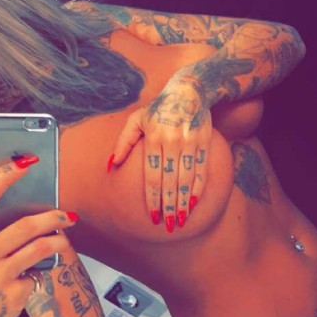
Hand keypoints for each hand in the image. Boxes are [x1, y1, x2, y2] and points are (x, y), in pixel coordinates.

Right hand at [0, 159, 77, 316]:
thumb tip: (29, 206)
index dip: (4, 176)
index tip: (25, 161)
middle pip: (23, 226)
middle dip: (51, 218)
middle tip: (68, 214)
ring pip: (38, 249)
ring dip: (58, 242)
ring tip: (65, 239)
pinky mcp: (14, 293)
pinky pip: (37, 273)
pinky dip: (40, 272)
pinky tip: (33, 277)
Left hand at [109, 73, 211, 231]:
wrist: (189, 90)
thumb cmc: (158, 108)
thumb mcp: (136, 119)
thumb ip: (124, 142)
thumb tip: (111, 165)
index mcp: (153, 137)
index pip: (152, 175)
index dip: (152, 198)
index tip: (152, 217)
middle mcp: (172, 141)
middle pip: (169, 181)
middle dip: (168, 206)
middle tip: (168, 226)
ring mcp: (190, 142)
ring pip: (186, 178)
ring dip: (183, 202)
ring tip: (180, 220)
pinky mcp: (204, 142)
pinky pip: (201, 170)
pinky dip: (198, 188)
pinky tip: (194, 203)